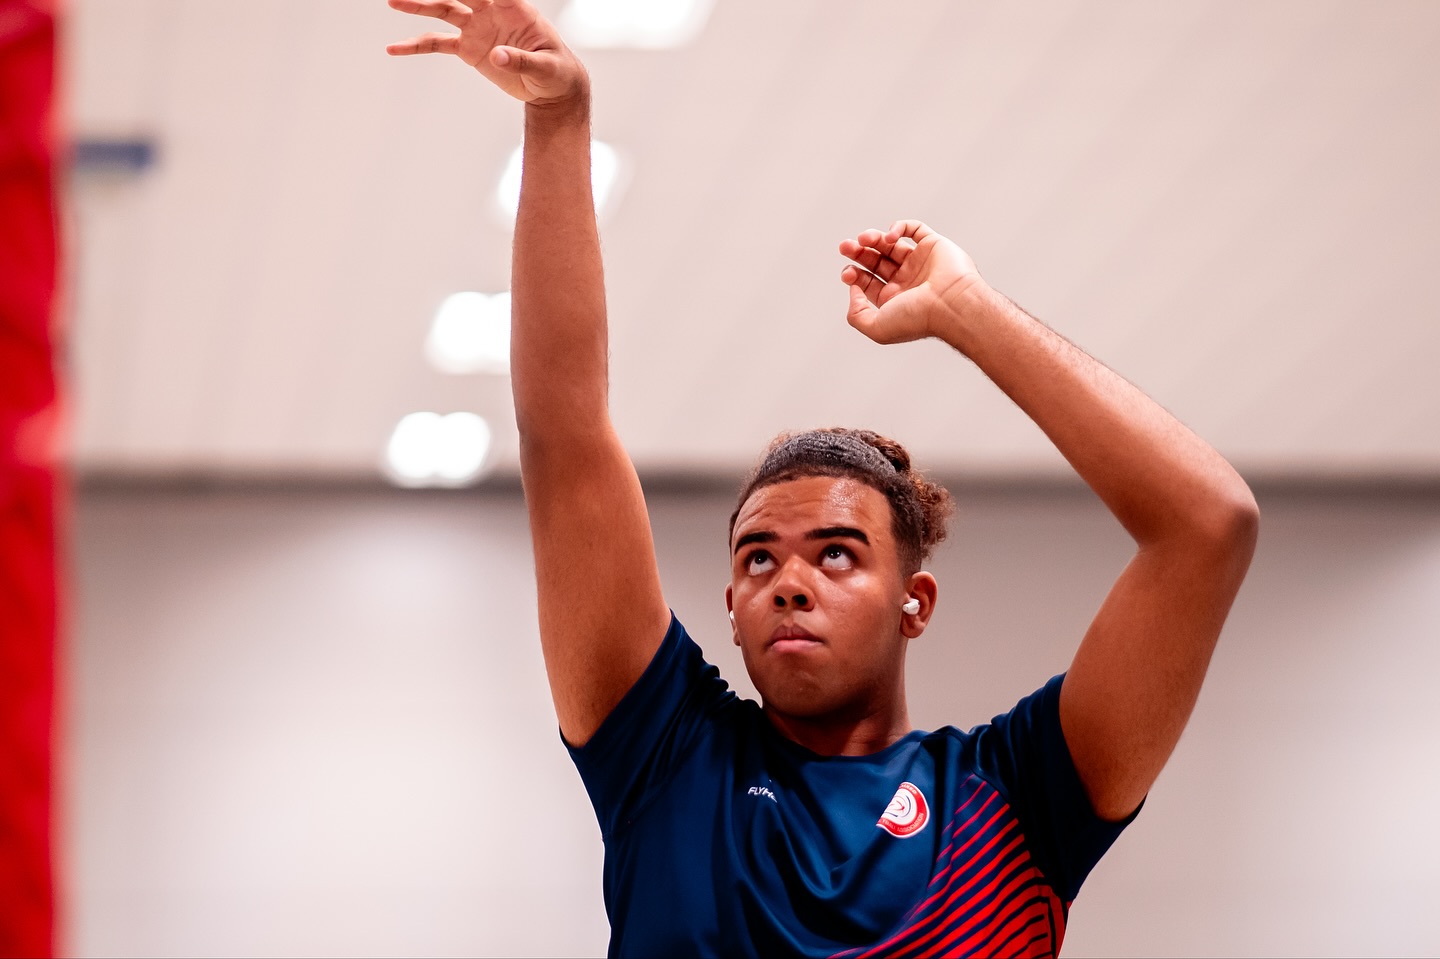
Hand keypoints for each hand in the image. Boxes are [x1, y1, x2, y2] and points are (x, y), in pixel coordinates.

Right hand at [386, 0, 587, 107]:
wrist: (550, 87)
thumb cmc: (556, 71)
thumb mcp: (546, 68)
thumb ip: (522, 60)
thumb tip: (498, 55)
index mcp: (515, 8)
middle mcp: (491, 11)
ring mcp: (477, 28)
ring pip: (443, 11)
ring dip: (419, 7)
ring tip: (394, 2)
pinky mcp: (468, 48)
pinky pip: (437, 44)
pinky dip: (416, 46)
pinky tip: (395, 48)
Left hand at [839, 220, 983, 344]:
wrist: (951, 304)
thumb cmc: (917, 318)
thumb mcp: (876, 328)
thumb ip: (856, 315)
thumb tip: (854, 289)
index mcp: (895, 300)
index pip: (868, 283)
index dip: (853, 275)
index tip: (850, 274)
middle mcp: (908, 282)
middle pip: (876, 261)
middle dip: (858, 252)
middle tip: (845, 246)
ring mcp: (921, 262)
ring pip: (891, 244)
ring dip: (874, 238)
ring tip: (864, 238)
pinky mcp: (934, 245)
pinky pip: (915, 229)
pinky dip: (899, 227)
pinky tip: (890, 237)